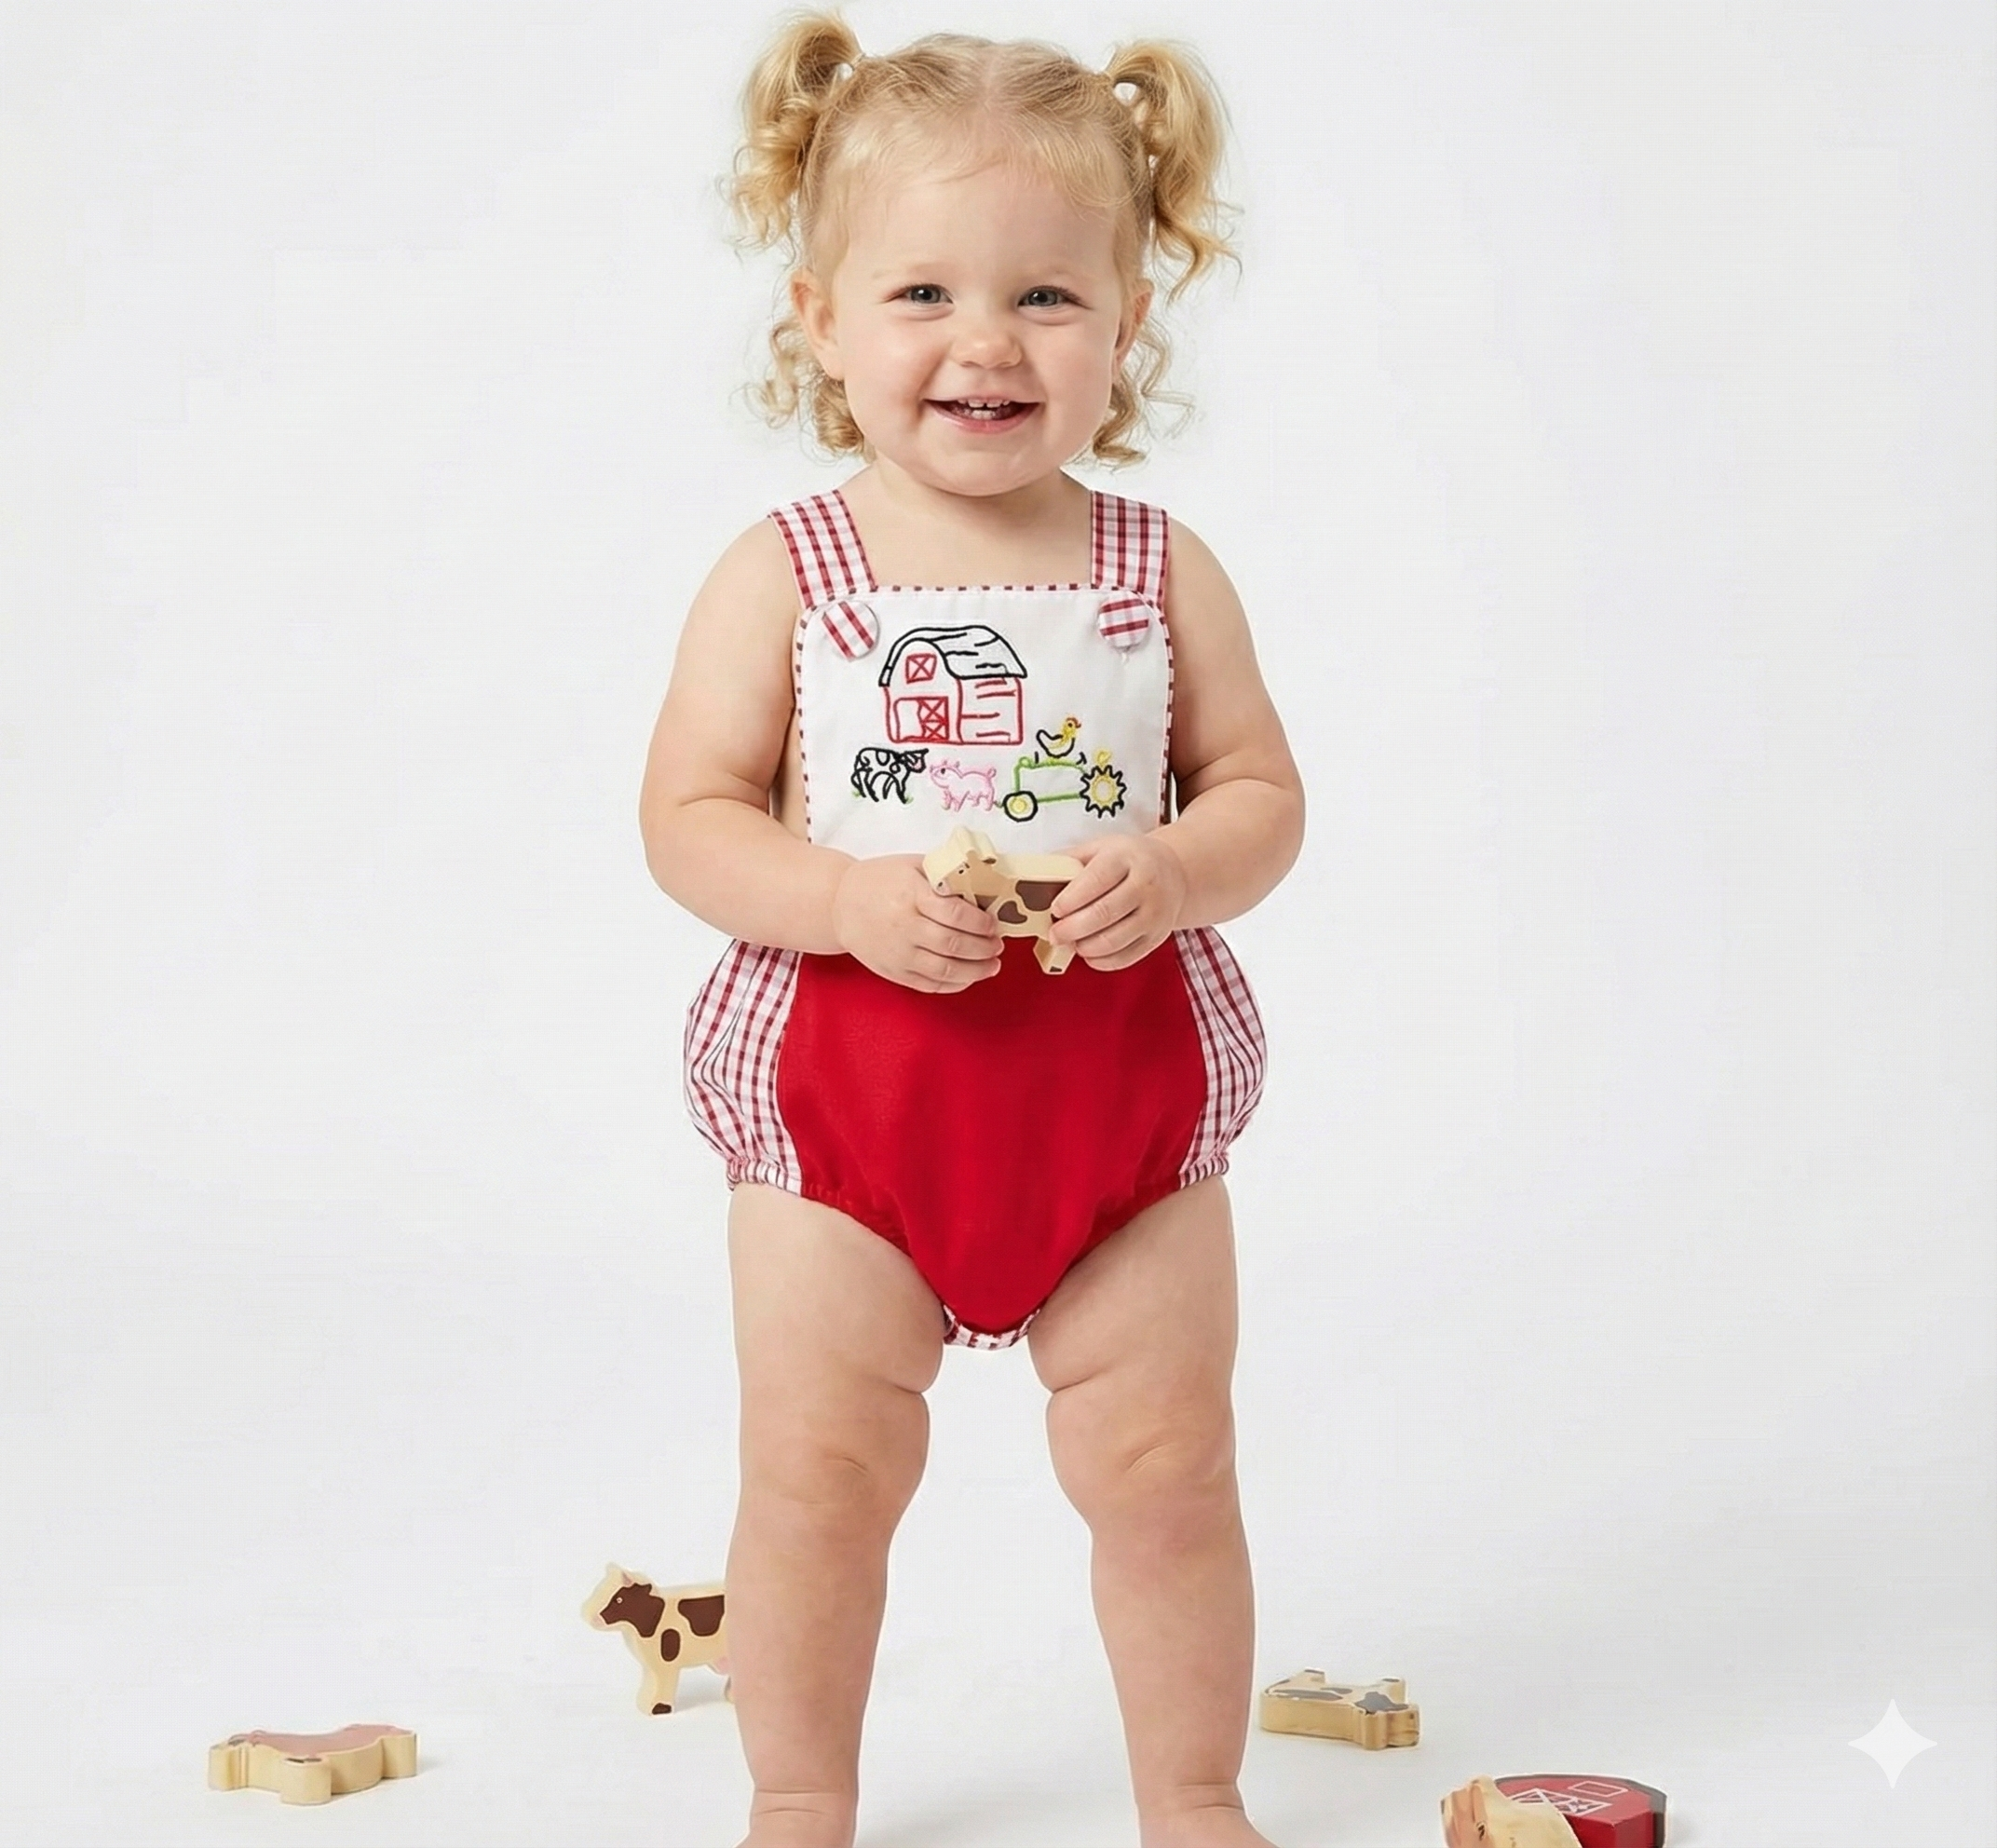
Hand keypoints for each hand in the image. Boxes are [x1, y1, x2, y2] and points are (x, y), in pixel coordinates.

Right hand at [831, 854, 1002, 992]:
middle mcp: (904, 927)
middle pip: (954, 944)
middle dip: (984, 948)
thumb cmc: (879, 881)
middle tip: (998, 945)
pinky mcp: (894, 972)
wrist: (838, 904)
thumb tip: (984, 885)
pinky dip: (954, 984)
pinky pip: (930, 985)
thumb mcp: (910, 865)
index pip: (956, 914)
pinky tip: (969, 977)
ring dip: (976, 971)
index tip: (994, 924)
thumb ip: (944, 874)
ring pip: (945, 970)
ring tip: (992, 965)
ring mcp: (898, 953)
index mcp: (910, 896)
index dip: (982, 923)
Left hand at [1047, 832, 1185, 970]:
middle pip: (1104, 914)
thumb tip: (1033, 878)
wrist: (1174, 872)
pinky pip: (1126, 957)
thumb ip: (1069, 861)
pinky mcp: (1157, 937)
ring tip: (1070, 942)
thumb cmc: (1128, 860)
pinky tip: (1087, 952)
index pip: (1095, 880)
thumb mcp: (1101, 847)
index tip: (1054, 909)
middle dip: (1072, 928)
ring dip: (1084, 946)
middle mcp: (1146, 885)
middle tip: (1054, 934)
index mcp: (1127, 858)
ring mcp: (1155, 914)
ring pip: (1114, 940)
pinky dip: (1101, 961)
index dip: (1071, 899)